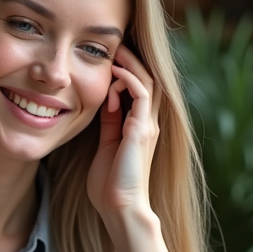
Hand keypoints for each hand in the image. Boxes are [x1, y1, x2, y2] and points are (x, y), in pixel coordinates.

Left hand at [86, 44, 167, 251]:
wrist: (119, 207)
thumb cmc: (109, 184)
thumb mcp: (105, 145)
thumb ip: (108, 124)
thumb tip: (104, 101)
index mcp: (139, 126)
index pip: (139, 88)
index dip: (125, 69)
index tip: (105, 58)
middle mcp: (148, 123)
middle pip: (147, 78)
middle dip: (131, 59)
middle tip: (112, 44)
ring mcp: (148, 126)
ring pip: (147, 81)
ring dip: (130, 64)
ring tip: (113, 51)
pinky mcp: (142, 130)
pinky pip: (142, 94)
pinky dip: (128, 80)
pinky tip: (113, 73)